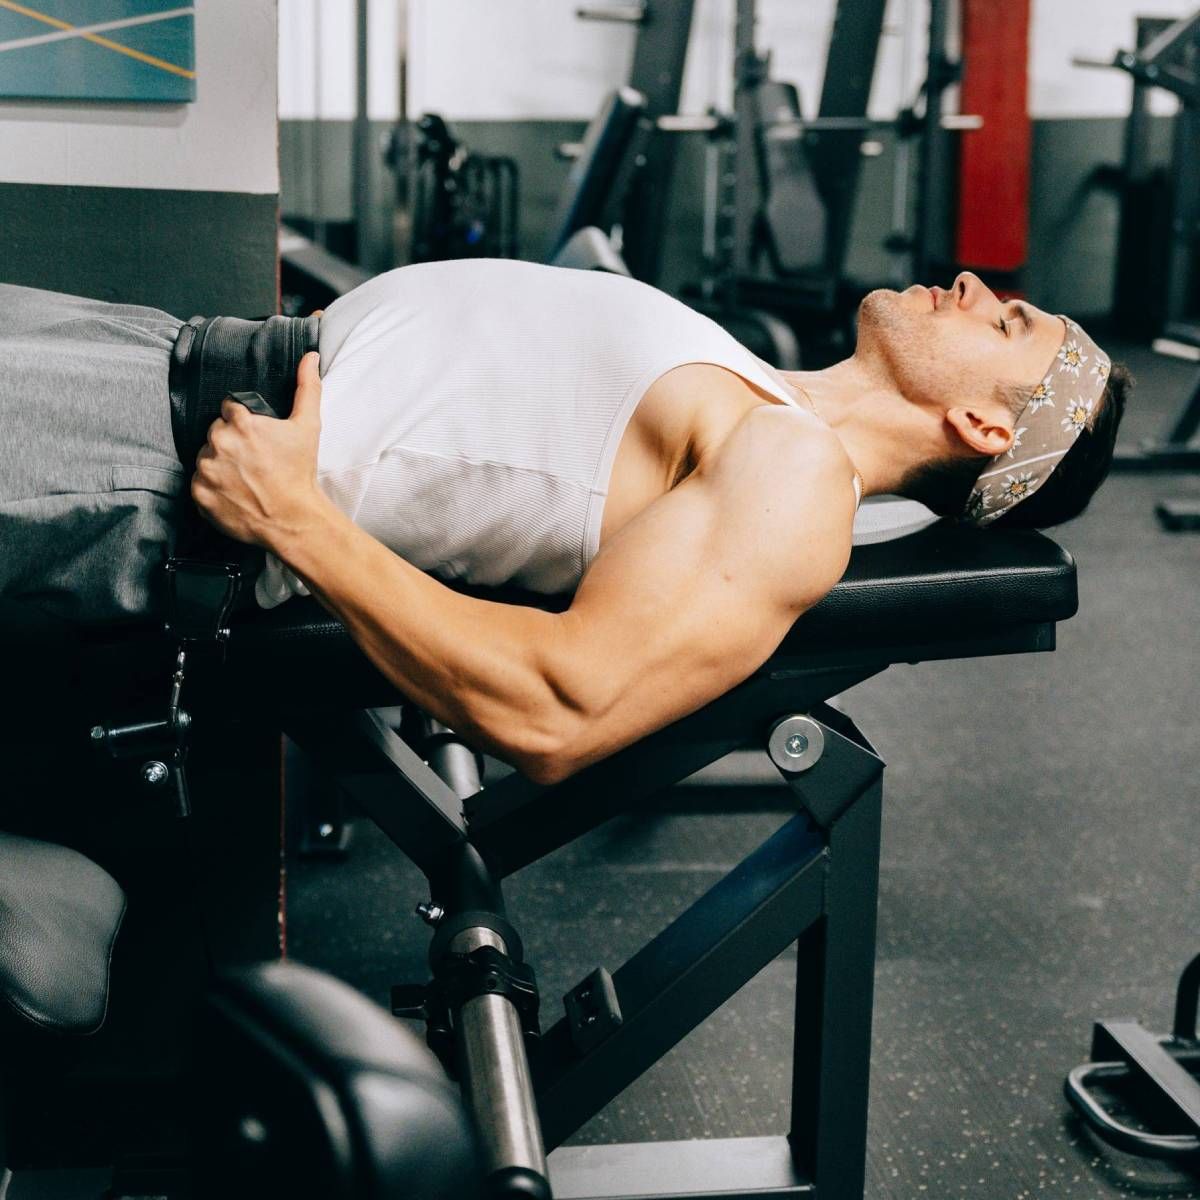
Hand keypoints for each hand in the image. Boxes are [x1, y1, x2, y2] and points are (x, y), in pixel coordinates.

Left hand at [191, 351, 327, 550]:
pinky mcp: (199, 494)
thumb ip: (307, 388)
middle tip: (253, 462)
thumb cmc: (300, 472)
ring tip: (244, 479)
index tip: (256, 440)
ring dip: (219, 465)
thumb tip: (311, 356)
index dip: (243, 424)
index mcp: (241, 423)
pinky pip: (199, 484)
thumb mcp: (308, 427)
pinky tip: (234, 492)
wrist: (293, 519)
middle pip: (215, 433)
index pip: (229, 410)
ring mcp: (206, 469)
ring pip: (205, 457)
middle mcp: (218, 443)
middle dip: (231, 443)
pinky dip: (212, 488)